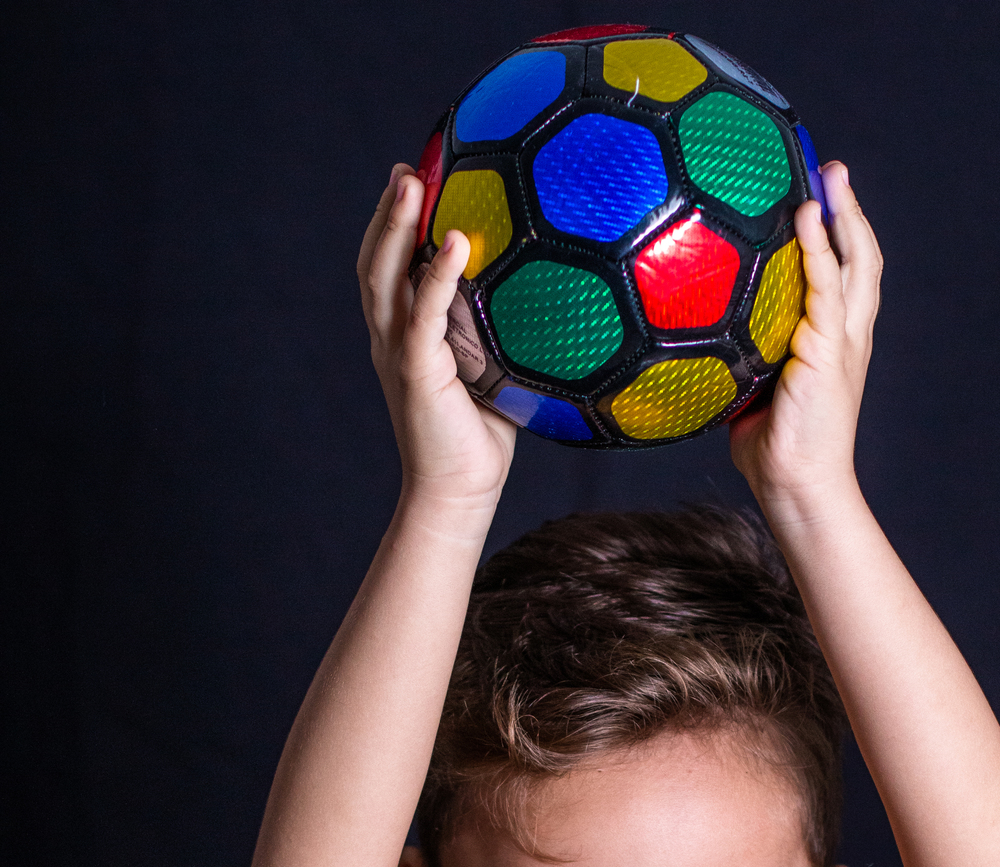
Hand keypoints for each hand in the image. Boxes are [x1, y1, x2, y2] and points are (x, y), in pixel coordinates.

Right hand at [357, 167, 515, 510]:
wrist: (460, 491)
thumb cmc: (482, 438)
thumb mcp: (494, 375)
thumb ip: (503, 336)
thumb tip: (548, 302)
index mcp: (405, 337)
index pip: (389, 270)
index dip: (393, 226)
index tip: (411, 180)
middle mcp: (391, 339)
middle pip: (375, 261)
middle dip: (386, 212)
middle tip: (405, 167)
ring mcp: (397, 353)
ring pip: (385, 277)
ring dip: (395, 226)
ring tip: (410, 181)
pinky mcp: (415, 371)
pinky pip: (423, 314)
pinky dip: (436, 276)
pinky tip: (453, 241)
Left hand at [730, 163, 880, 516]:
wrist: (795, 486)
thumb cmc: (773, 450)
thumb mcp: (754, 393)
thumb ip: (741, 360)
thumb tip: (697, 344)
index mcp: (834, 344)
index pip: (844, 278)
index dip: (839, 237)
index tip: (821, 201)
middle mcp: (847, 336)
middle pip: (861, 259)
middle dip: (851, 212)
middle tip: (834, 171)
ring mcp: (842, 340)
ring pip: (854, 262)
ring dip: (843, 215)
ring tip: (829, 177)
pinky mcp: (828, 349)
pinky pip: (825, 285)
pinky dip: (818, 247)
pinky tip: (805, 217)